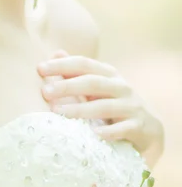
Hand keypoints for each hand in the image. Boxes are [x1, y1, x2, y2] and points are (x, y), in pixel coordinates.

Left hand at [37, 50, 164, 163]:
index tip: (39, 68)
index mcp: (108, 74)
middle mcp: (121, 87)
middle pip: (93, 83)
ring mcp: (131, 107)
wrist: (148, 129)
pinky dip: (109, 131)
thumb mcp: (97, 87)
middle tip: (45, 92)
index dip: (62, 65)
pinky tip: (94, 134)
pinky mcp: (138, 127)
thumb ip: (76, 72)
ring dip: (80, 109)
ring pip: (105, 106)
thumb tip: (55, 52)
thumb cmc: (114, 104)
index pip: (84, 64)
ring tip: (58, 113)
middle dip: (67, 86)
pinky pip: (123, 129)